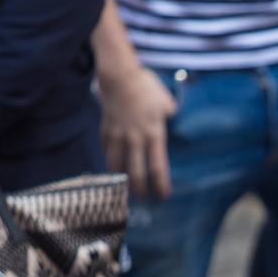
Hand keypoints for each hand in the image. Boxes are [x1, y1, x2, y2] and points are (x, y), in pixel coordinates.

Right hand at [99, 66, 175, 200]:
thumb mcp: (167, 102)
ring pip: (117, 164)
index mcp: (154, 134)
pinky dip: (109, 160)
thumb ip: (171, 115)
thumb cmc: (146, 87)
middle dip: (140, 189)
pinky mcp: (105, 129)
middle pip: (136, 172)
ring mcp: (118, 135)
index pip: (158, 166)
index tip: (164, 196)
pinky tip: (112, 168)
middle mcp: (135, 139)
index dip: (160, 184)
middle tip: (144, 200)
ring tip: (125, 190)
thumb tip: (172, 120)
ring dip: (121, 179)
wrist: (119, 76)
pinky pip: (107, 150)